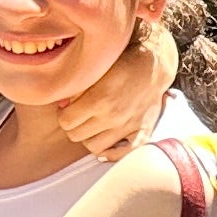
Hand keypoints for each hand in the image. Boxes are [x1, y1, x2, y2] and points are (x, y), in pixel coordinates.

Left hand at [57, 19, 180, 158]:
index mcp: (99, 99)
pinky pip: (122, 154)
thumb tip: (62, 106)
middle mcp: (113, 116)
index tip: (68, 109)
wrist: (153, 65)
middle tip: (78, 117)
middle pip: (76, 135)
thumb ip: (76, 89)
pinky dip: (112, 152)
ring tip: (91, 127)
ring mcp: (128, 126)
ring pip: (94, 147)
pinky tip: (106, 143)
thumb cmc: (122, 63)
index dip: (63, 115)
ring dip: (89, 137)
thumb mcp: (95, 70)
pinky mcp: (142, 131)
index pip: (66, 121)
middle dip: (73, 126)